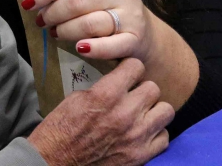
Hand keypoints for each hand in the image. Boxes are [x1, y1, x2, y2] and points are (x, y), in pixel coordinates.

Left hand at [23, 0, 156, 61]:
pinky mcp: (134, 38)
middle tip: (42, 22)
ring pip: (88, 23)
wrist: (143, 32)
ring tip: (56, 33)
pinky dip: (92, 48)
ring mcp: (130, 14)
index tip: (28, 3)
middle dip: (52, 13)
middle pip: (75, 1)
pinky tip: (80, 48)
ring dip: (65, 31)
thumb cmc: (108, 7)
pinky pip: (109, 46)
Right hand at [27, 58, 173, 165]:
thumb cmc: (61, 129)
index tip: (127, 74)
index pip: (136, 66)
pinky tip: (142, 133)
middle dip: (142, 90)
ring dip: (154, 110)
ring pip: (166, 110)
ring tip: (142, 114)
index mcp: (106, 94)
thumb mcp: (77, 98)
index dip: (130, 68)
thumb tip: (118, 81)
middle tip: (133, 95)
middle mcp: (125, 113)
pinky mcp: (140, 156)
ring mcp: (136, 136)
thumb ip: (103, 88)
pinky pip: (164, 138)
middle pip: (153, 88)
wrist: (55, 161)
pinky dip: (155, 134)